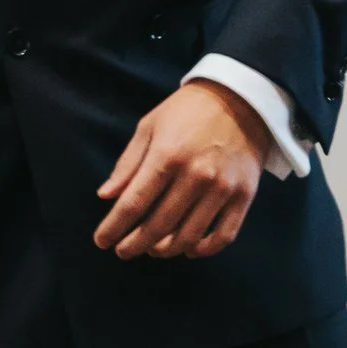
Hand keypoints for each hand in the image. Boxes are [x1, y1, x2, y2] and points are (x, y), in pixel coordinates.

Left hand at [93, 79, 268, 260]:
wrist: (241, 96)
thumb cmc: (187, 110)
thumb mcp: (150, 126)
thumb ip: (128, 164)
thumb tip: (106, 196)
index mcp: (168, 155)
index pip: (133, 204)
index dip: (113, 228)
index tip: (102, 241)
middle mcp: (196, 175)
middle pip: (158, 226)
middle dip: (134, 244)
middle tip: (123, 251)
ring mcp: (223, 187)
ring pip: (189, 236)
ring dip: (165, 250)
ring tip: (153, 249)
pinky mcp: (244, 195)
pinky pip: (223, 236)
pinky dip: (204, 249)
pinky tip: (189, 248)